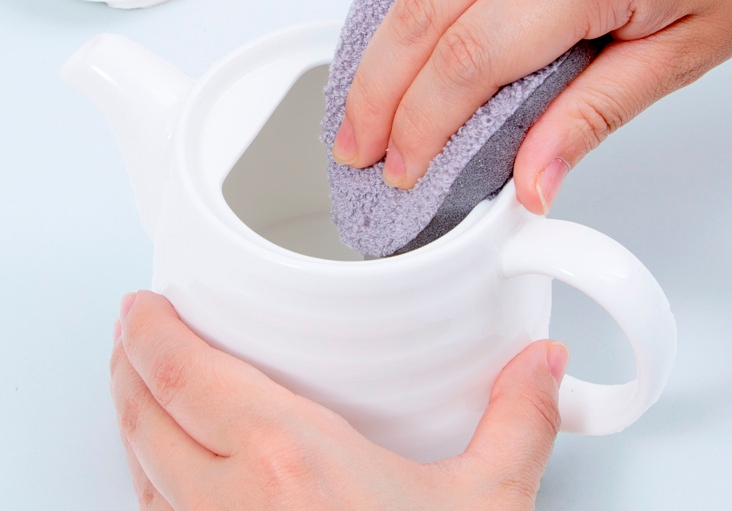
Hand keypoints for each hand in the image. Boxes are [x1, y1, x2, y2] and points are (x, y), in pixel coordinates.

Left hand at [111, 291, 567, 509]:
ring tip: (141, 382)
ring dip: (132, 416)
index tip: (143, 303)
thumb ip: (518, 422)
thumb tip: (542, 363)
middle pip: (144, 415)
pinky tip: (167, 468)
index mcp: (290, 462)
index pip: (185, 376)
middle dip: (128, 363)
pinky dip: (148, 477)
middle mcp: (231, 508)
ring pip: (138, 468)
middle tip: (133, 330)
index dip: (149, 332)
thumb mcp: (487, 507)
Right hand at [333, 0, 731, 213]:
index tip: (400, 165)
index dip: (420, 128)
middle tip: (361, 141)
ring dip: (368, 17)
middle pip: (418, 12)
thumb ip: (591, 117)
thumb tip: (531, 178)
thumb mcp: (686, 51)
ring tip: (372, 71)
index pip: (467, 61)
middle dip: (374, 95)